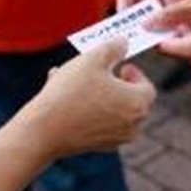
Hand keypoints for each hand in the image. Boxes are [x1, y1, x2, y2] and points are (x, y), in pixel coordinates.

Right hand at [0, 39, 156, 158]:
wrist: (44, 131)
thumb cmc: (71, 93)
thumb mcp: (93, 59)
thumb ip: (114, 47)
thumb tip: (123, 43)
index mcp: (138, 103)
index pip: (146, 86)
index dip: (134, 73)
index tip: (120, 66)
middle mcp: (133, 125)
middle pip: (132, 100)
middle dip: (116, 83)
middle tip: (102, 72)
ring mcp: (117, 139)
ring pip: (113, 111)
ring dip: (99, 95)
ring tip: (77, 81)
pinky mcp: (99, 147)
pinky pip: (100, 123)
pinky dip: (90, 110)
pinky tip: (67, 98)